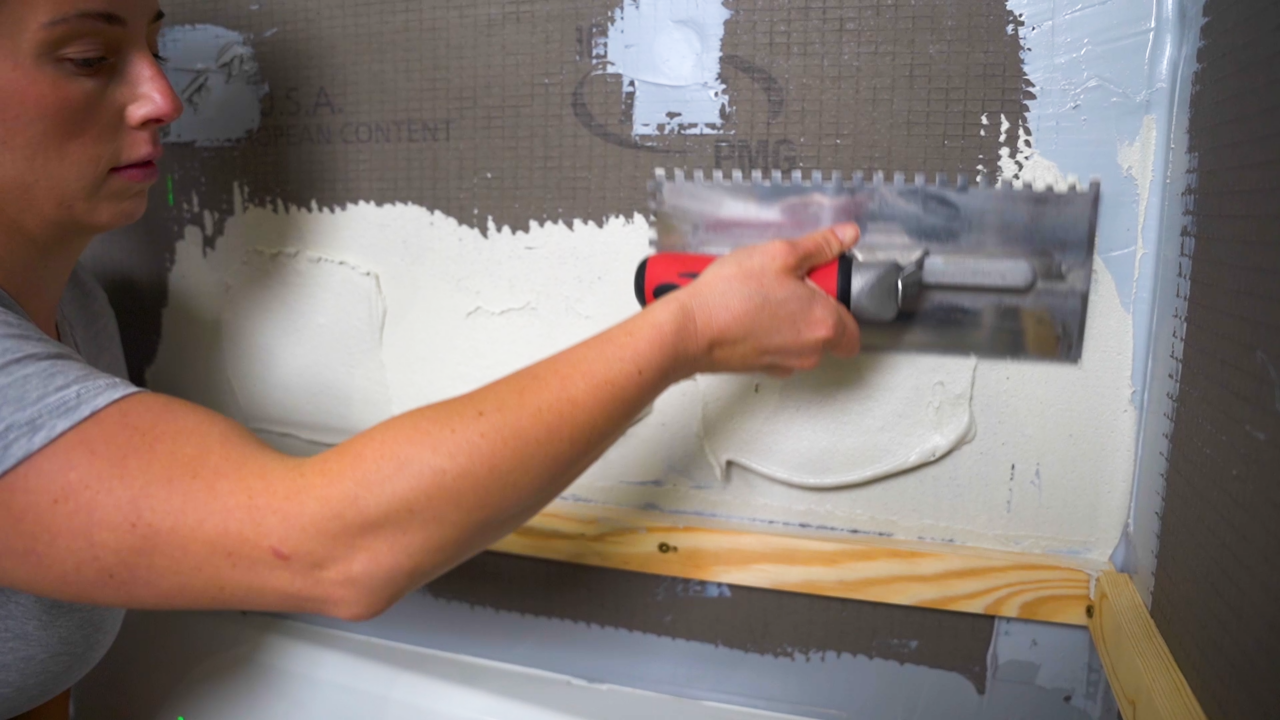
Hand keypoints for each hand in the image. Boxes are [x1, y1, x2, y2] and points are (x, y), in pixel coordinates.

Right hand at [670, 223, 861, 376]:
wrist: (689, 331)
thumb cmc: (732, 295)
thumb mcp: (780, 254)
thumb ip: (820, 246)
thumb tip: (848, 235)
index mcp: (825, 324)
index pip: (855, 325)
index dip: (841, 301)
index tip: (820, 281)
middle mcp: (811, 351)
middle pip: (829, 331)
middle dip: (815, 306)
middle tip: (787, 282)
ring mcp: (786, 364)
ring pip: (803, 339)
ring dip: (791, 317)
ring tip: (762, 294)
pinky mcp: (762, 368)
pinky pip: (779, 346)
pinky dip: (770, 331)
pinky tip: (747, 311)